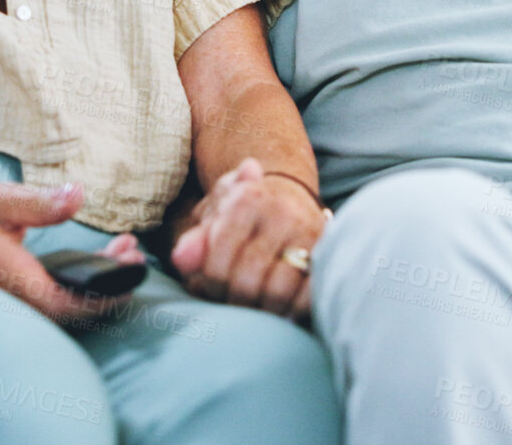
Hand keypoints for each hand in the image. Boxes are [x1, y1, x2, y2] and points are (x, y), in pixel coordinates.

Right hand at [0, 177, 144, 324]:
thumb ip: (37, 201)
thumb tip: (77, 197)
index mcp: (5, 274)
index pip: (61, 304)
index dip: (100, 298)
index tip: (128, 275)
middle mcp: (10, 291)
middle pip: (70, 308)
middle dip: (107, 285)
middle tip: (132, 253)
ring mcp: (12, 290)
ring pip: (64, 300)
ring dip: (97, 279)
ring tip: (123, 249)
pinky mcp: (16, 282)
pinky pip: (55, 291)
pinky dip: (82, 276)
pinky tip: (98, 255)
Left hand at [170, 158, 324, 319]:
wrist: (289, 199)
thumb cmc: (241, 217)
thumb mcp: (213, 220)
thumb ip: (195, 242)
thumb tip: (181, 259)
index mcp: (246, 198)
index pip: (218, 263)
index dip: (210, 286)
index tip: (212, 289)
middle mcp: (280, 211)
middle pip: (246, 282)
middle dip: (235, 302)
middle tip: (234, 302)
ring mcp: (309, 233)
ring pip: (277, 293)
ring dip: (263, 312)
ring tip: (256, 308)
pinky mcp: (330, 255)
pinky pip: (310, 296)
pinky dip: (294, 311)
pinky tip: (283, 310)